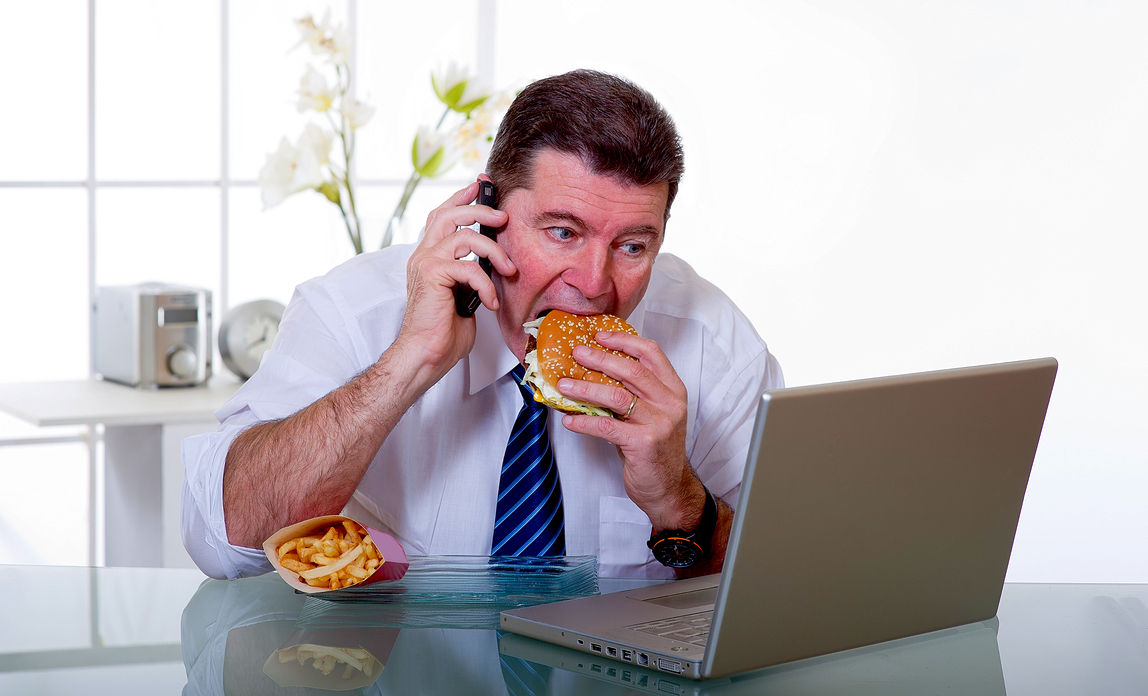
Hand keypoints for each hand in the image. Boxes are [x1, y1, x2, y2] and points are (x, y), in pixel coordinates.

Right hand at [392, 181, 512, 385]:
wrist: (426, 354)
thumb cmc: (444, 331)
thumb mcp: (464, 295)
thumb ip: (472, 273)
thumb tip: (495, 262)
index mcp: (428, 257)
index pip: (442, 215)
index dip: (461, 198)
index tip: (481, 186)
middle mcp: (423, 255)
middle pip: (448, 214)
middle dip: (479, 209)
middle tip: (503, 217)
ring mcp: (425, 264)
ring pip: (464, 236)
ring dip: (494, 251)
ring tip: (509, 270)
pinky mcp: (432, 276)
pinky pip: (468, 267)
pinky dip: (486, 285)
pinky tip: (490, 302)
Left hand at [557, 330, 699, 530]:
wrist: (669, 489)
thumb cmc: (656, 450)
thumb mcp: (652, 415)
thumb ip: (634, 393)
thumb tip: (593, 372)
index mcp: (673, 390)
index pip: (651, 353)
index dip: (624, 341)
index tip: (599, 336)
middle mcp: (670, 403)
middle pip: (631, 370)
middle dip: (599, 358)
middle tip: (575, 354)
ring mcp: (659, 423)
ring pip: (617, 396)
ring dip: (586, 388)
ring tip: (564, 385)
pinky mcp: (644, 444)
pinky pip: (607, 426)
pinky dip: (584, 422)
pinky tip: (569, 420)